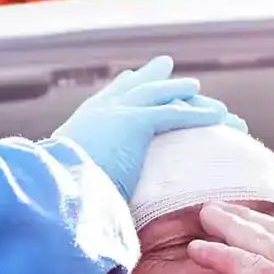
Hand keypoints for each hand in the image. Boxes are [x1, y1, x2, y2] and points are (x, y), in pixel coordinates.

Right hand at [54, 56, 247, 199]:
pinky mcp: (136, 121)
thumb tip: (76, 207)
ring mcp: (118, 112)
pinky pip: (177, 113)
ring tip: (216, 107)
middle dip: (154, 75)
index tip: (127, 80)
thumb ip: (74, 183)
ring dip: (192, 100)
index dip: (119, 87)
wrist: (52, 190)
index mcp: (81, 125)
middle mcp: (100, 111)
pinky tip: (221, 118)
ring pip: (164, 96)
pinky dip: (201, 115)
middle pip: (135, 86)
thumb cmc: (56, 199)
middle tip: (168, 66)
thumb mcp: (62, 184)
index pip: (103, 99)